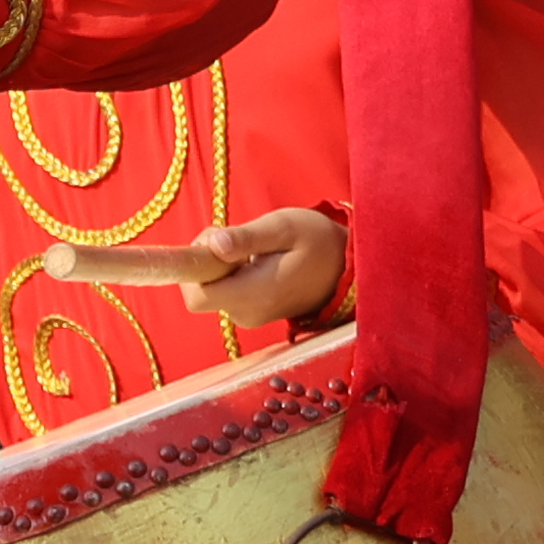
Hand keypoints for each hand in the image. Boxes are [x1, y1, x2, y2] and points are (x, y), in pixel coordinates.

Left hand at [188, 203, 346, 328]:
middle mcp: (246, 313)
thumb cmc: (319, 242)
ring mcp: (249, 316)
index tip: (216, 242)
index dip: (194, 267)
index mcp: (253, 295)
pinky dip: (231, 272)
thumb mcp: (284, 227)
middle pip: (199, 291)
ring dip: (220, 264)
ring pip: (211, 290)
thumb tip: (213, 245)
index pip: (196, 296)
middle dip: (207, 260)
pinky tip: (257, 259)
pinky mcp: (252, 312)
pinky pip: (226, 292)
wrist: (349, 268)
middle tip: (237, 238)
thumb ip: (247, 238)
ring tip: (255, 247)